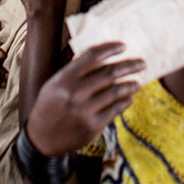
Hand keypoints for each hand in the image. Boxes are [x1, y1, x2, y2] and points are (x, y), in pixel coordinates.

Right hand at [24, 43, 143, 155]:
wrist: (41, 138)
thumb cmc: (50, 105)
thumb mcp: (54, 83)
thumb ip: (74, 70)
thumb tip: (99, 54)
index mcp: (64, 79)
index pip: (91, 56)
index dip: (109, 49)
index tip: (123, 46)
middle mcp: (75, 93)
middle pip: (109, 73)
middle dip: (129, 66)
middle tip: (142, 63)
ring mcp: (84, 111)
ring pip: (116, 92)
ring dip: (130, 85)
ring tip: (137, 82)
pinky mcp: (93, 126)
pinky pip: (115, 110)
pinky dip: (125, 101)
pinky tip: (129, 98)